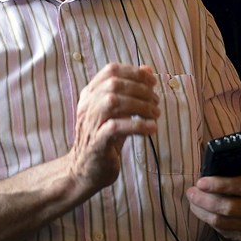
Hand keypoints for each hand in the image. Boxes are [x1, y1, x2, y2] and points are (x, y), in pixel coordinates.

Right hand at [67, 64, 159, 194]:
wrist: (84, 171)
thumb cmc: (104, 138)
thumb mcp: (118, 111)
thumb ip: (131, 90)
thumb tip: (148, 70)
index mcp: (90, 94)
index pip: (111, 70)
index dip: (134, 72)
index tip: (152, 82)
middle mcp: (87, 106)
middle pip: (113, 84)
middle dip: (140, 89)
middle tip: (156, 102)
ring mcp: (90, 124)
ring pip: (113, 101)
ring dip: (140, 105)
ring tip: (155, 114)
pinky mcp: (96, 143)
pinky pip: (115, 127)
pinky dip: (137, 125)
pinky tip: (152, 129)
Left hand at [187, 118, 240, 240]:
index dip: (223, 185)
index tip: (203, 180)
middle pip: (231, 208)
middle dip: (207, 199)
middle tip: (193, 190)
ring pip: (224, 221)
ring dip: (203, 210)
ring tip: (192, 198)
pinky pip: (222, 231)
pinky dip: (207, 220)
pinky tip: (199, 209)